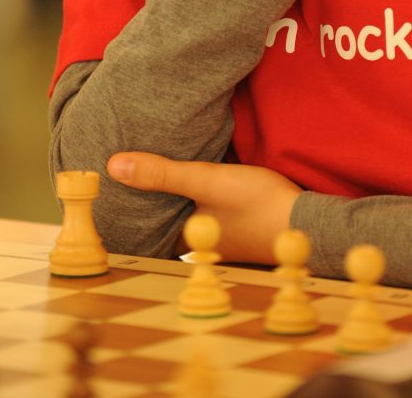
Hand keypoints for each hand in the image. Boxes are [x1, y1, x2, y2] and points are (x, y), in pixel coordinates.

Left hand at [107, 152, 300, 263]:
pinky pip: (203, 211)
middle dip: (145, 204)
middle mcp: (197, 244)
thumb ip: (164, 173)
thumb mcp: (208, 181)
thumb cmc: (258, 205)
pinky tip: (190, 180)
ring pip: (183, 216)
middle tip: (122, 178)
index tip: (103, 197)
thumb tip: (114, 166)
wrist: (309, 221)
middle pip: (162, 222)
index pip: (143, 231)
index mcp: (184, 240)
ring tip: (149, 173)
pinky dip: (191, 198)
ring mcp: (217, 237)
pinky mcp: (234, 226)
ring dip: (170, 200)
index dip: (124, 215)